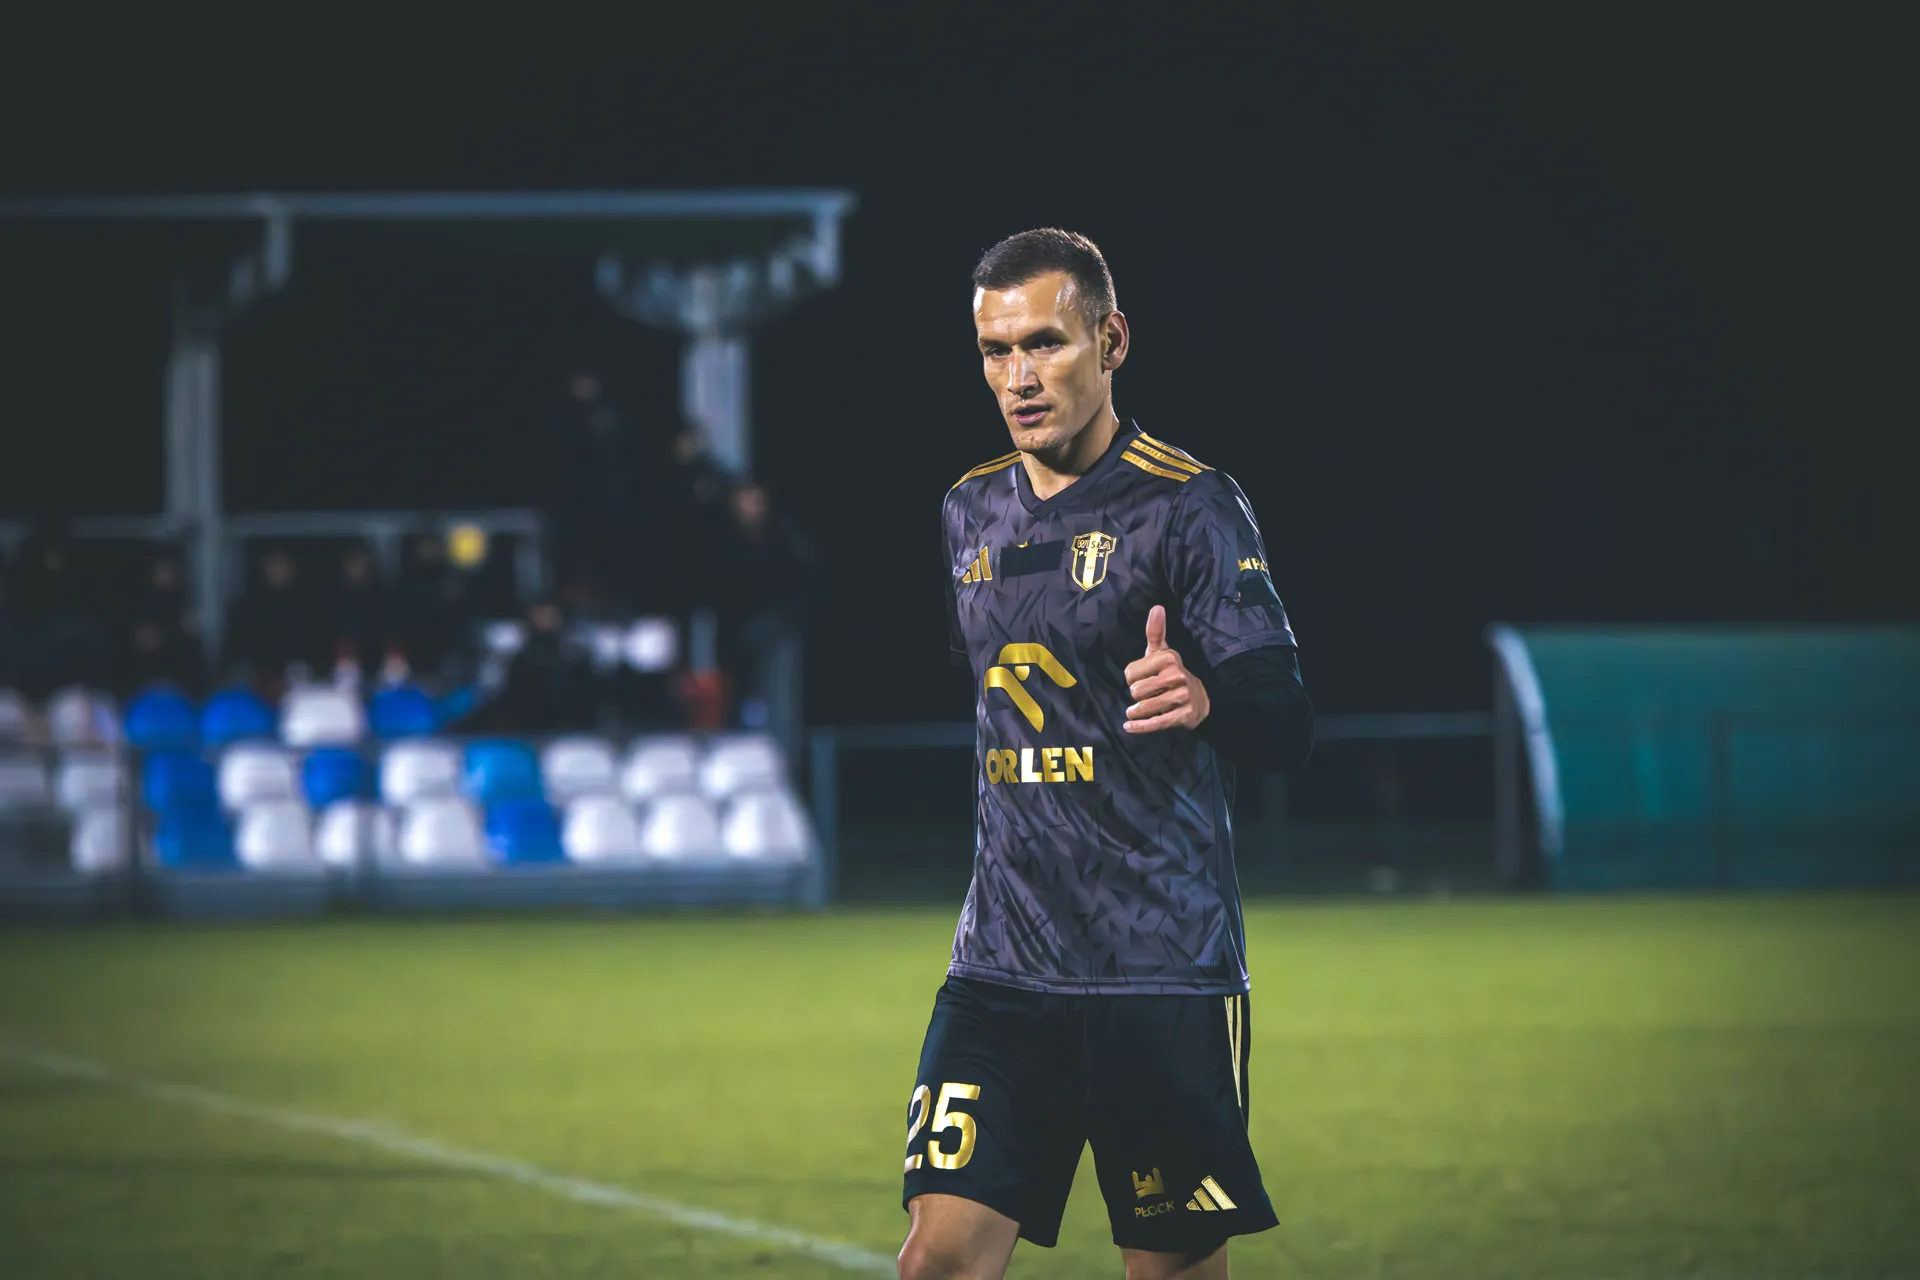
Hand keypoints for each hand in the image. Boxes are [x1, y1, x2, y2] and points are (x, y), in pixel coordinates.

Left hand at [1123, 605, 1209, 733]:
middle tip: (1146, 694)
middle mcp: (1176, 675)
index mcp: (1168, 658)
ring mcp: (1182, 697)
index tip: (1142, 678)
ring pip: (1144, 707)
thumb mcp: (1163, 653)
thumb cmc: (1172, 674)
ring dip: (1136, 712)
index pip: (1130, 673)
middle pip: (1136, 691)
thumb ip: (1156, 632)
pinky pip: (1156, 723)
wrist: (1201, 701)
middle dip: (1136, 696)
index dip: (1131, 678)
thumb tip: (1157, 607)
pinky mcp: (1183, 716)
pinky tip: (1129, 727)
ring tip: (1137, 711)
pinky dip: (1140, 727)